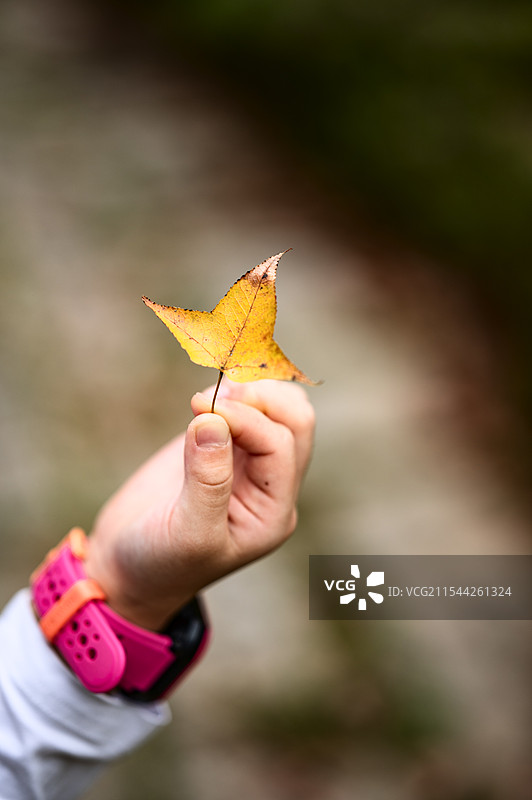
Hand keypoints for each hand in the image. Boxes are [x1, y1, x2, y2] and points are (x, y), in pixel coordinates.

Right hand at [84, 379, 314, 629]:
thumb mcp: (188, 533)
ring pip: (277, 409)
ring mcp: (248, 464)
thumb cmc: (160, 564)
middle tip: (213, 395)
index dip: (246, 419)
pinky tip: (201, 400)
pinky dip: (231, 394)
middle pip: (294, 420)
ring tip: (208, 395)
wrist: (127, 570)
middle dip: (259, 397)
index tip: (200, 408)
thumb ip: (207, 480)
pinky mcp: (220, 448)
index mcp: (273, 511)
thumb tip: (214, 420)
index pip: (279, 445)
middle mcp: (270, 485)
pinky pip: (246, 410)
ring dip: (250, 391)